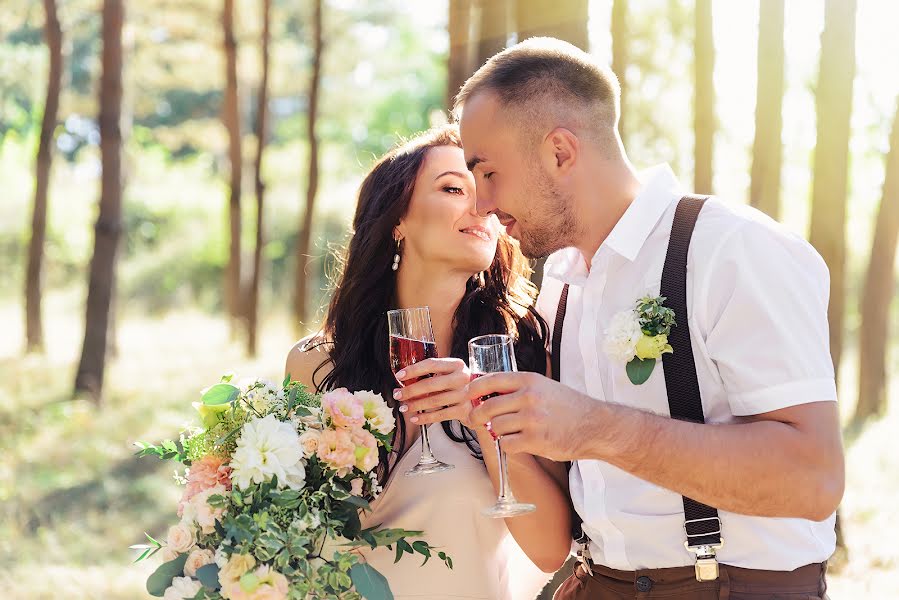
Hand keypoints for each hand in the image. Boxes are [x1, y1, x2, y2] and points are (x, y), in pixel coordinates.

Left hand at [394, 358, 472, 426]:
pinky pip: (440, 415)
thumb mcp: (451, 374)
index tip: (399, 376)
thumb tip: (406, 380)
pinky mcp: (465, 410)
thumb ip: (434, 374)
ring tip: (404, 407)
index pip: (431, 364)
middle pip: (431, 384)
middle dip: (410, 390)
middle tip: (397, 394)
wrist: (483, 401)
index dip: (413, 370)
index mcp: (457, 364)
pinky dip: (425, 417)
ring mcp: (465, 395)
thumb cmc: (460, 386)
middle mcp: (462, 378)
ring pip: (434, 401)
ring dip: (415, 405)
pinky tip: (415, 418)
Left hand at [467, 371, 599, 460]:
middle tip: (475, 420)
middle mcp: (529, 397)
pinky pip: (507, 444)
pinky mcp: (535, 440)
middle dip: (476, 415)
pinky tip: (519, 442)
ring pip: (495, 427)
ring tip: (508, 432)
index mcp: (529, 380)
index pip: (491, 380)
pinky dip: (509, 445)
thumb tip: (487, 394)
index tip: (467, 395)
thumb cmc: (568, 406)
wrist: (594, 426)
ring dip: (497, 432)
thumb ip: (519, 388)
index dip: (473, 388)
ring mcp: (531, 419)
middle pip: (487, 406)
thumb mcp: (544, 386)